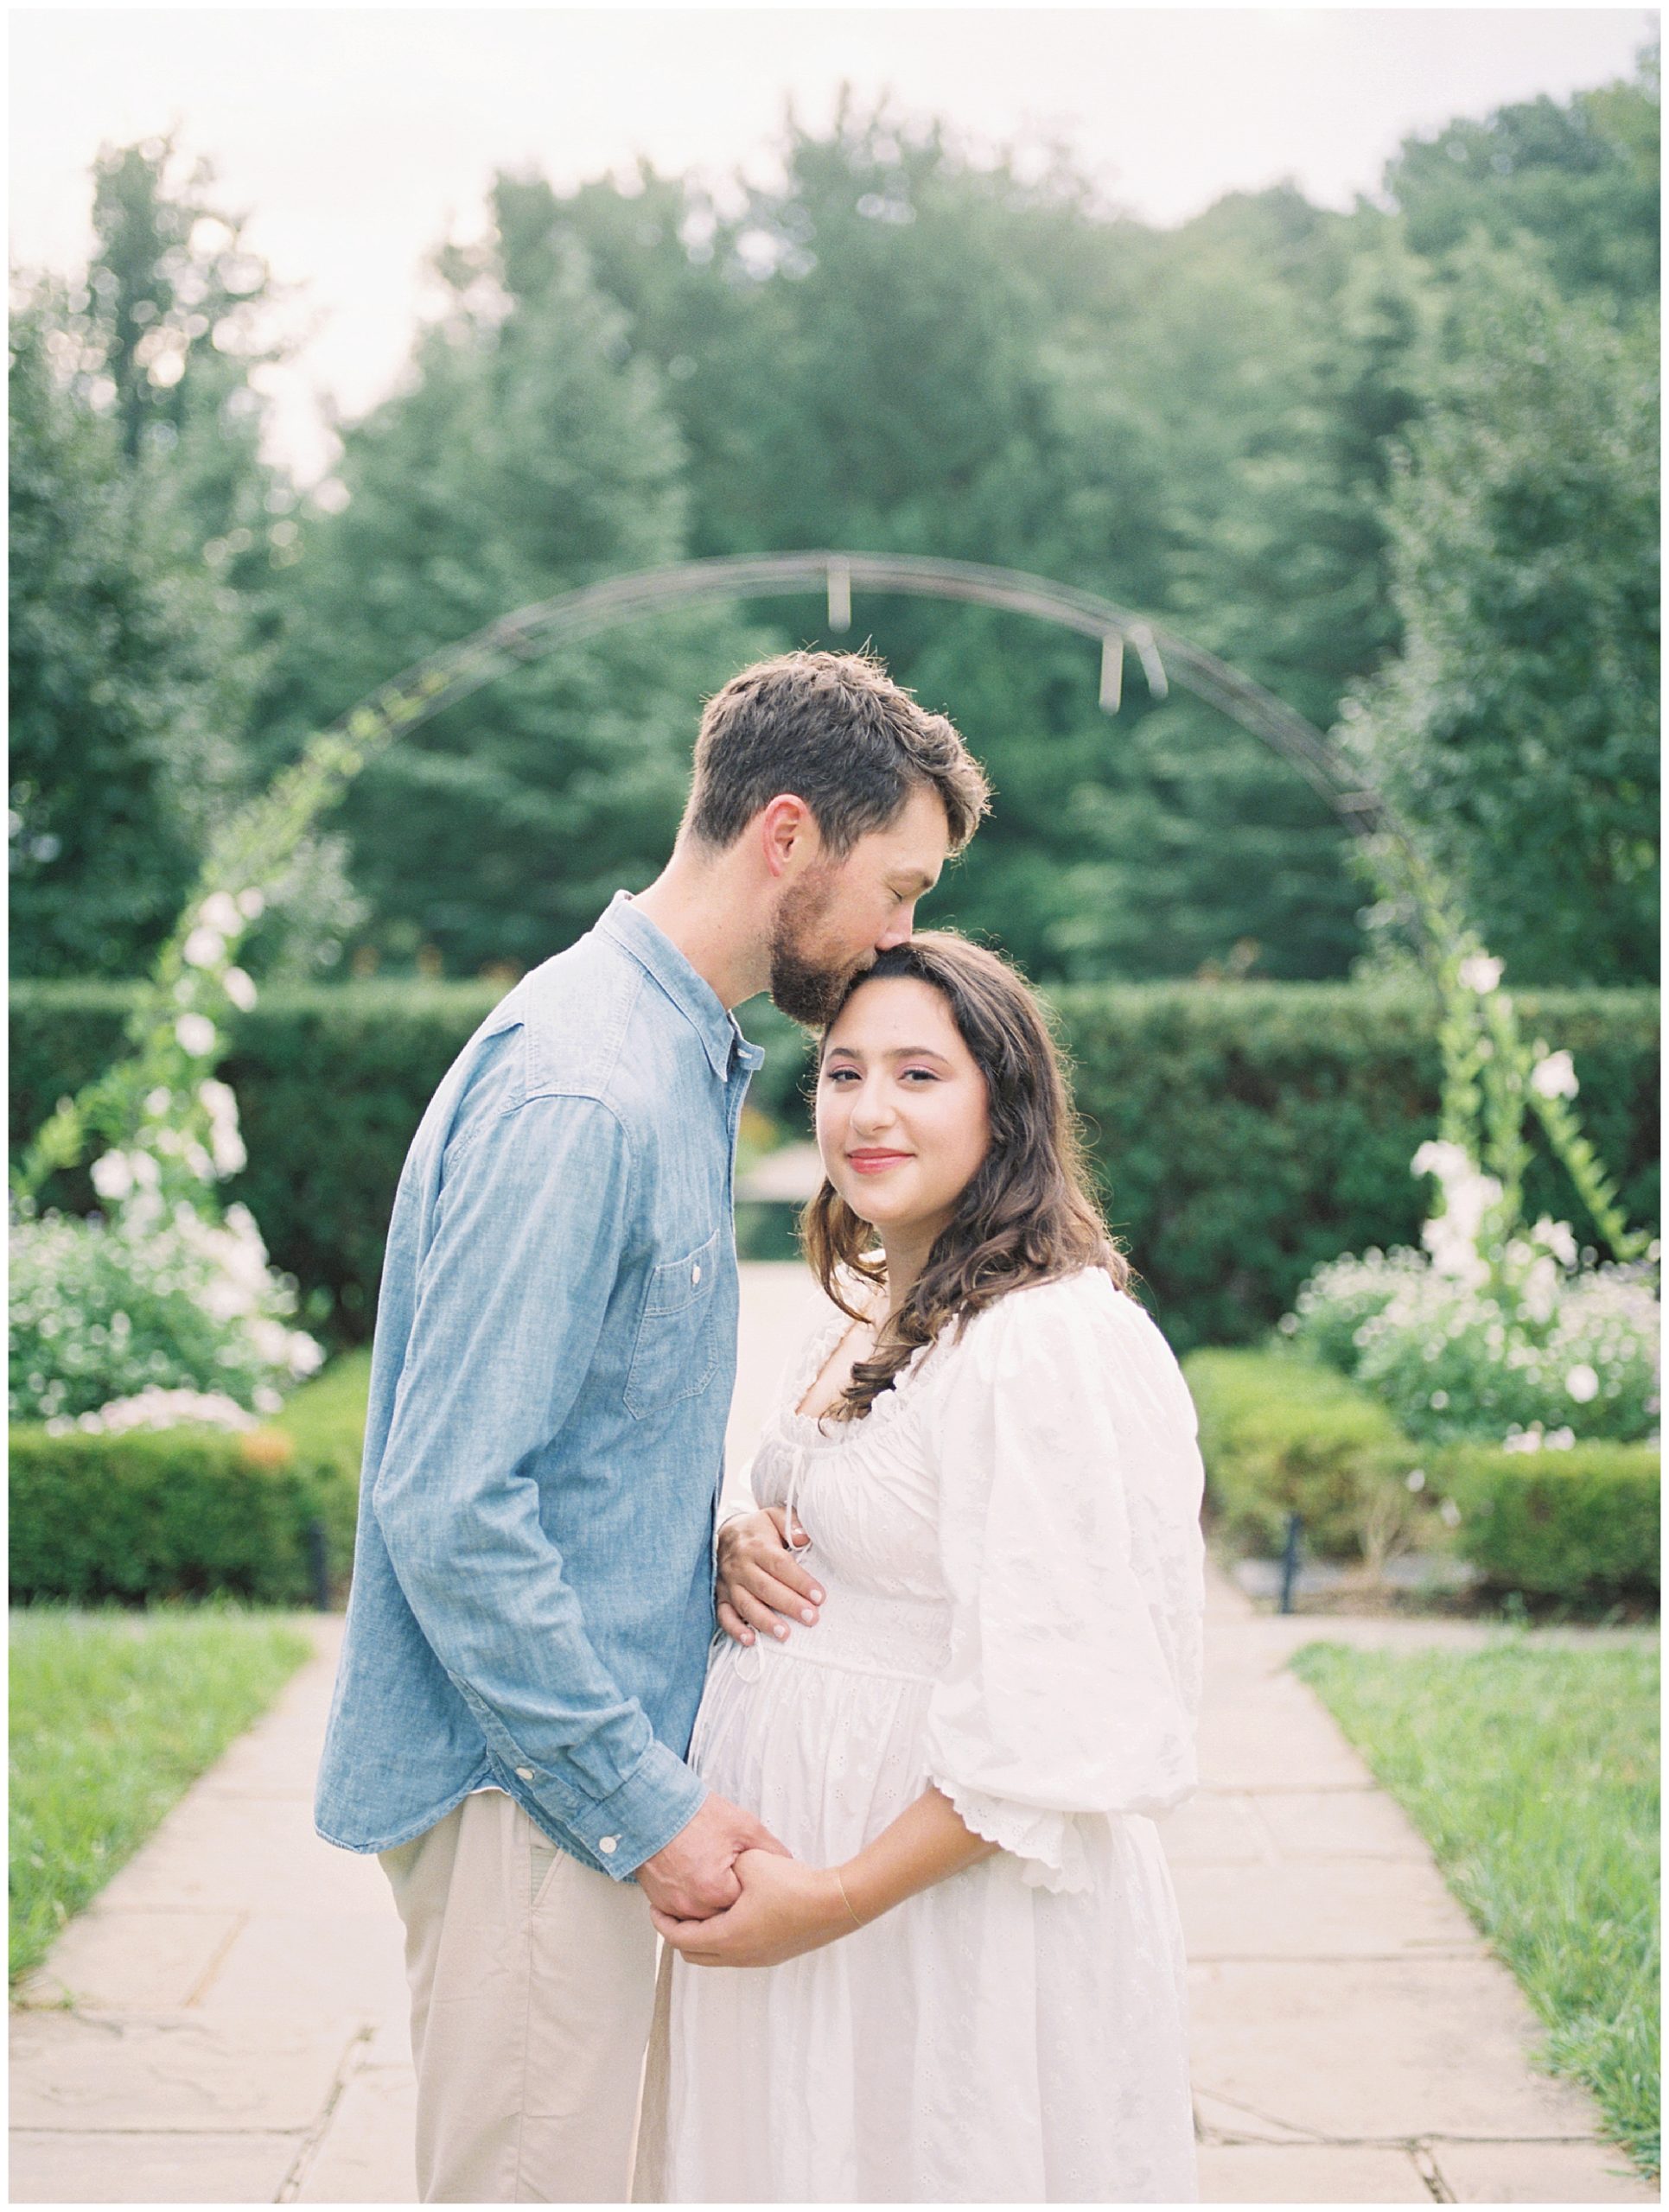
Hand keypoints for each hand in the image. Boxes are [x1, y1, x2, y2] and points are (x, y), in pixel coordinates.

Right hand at [635, 1792, 790, 1920]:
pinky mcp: (659, 1902)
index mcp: (715, 1890)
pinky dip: (693, 1902)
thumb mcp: (744, 1826)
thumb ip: (771, 1849)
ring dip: (712, 1904)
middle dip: (733, 1900)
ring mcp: (673, 1906)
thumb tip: (788, 1864)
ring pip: (703, 1918)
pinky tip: (698, 1880)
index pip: (746, 1908)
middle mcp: (692, 1904)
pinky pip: (683, 1913)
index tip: (754, 1882)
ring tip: (716, 1877)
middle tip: (733, 1876)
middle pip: (724, 1917)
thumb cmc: (694, 1815)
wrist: (655, 1808)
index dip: (753, 1891)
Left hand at [650, 1847, 853, 1966]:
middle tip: (673, 1911)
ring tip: (702, 1909)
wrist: (834, 1904)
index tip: (654, 1907)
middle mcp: (739, 1955)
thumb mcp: (750, 1862)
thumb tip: (716, 1865)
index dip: (663, 1922)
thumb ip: (726, 1864)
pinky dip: (723, 1937)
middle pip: (693, 1954)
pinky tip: (733, 1912)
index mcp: (728, 1937)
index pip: (680, 1938)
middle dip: (679, 1933)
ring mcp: (757, 1959)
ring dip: (702, 1936)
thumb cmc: (794, 1885)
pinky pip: (735, 1952)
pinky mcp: (773, 1955)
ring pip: (715, 1956)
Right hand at [716, 1507, 822, 1646]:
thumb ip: (791, 1524)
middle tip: (811, 1618)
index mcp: (757, 1546)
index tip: (819, 1596)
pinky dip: (735, 1630)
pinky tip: (750, 1640)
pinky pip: (724, 1615)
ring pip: (746, 1605)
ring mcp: (729, 1583)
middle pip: (766, 1588)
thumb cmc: (757, 1529)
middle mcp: (741, 1566)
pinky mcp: (720, 1596)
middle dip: (790, 1605)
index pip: (780, 1565)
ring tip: (785, 1634)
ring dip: (765, 1621)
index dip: (800, 1581)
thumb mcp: (774, 1517)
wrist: (724, 1533)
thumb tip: (803, 1538)